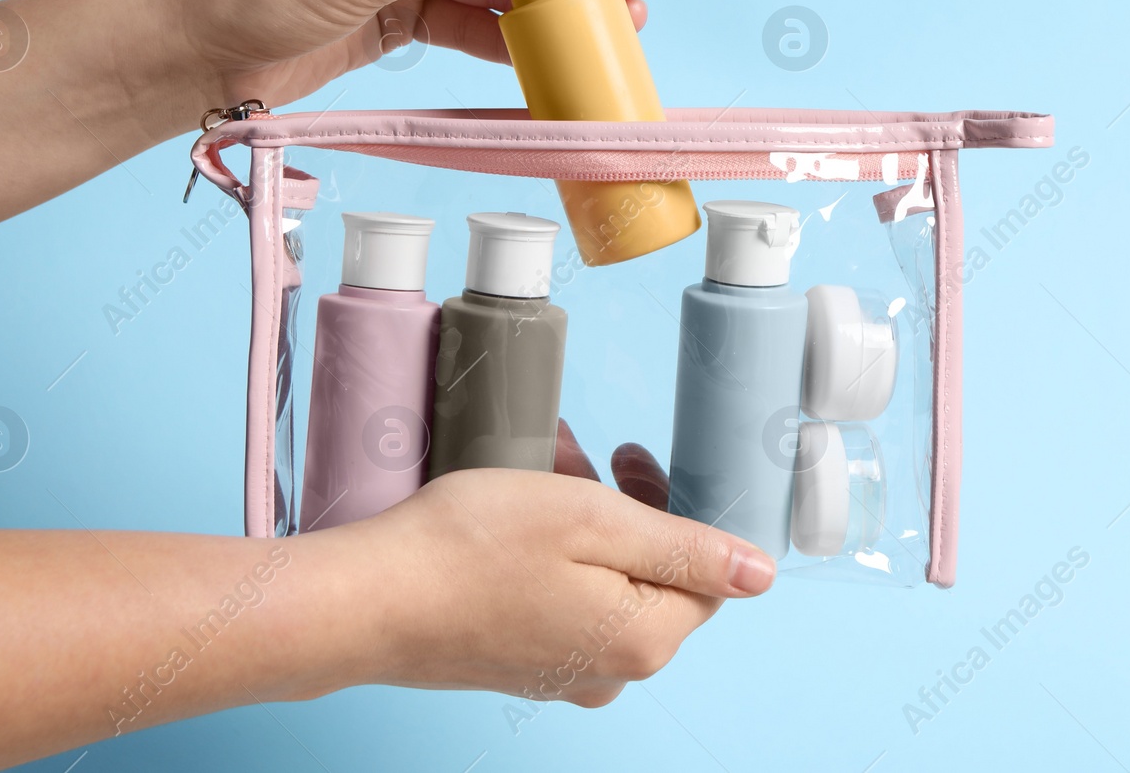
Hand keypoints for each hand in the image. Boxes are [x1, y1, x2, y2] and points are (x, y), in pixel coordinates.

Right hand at [300, 424, 773, 707]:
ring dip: (582, 521)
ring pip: (601, 583)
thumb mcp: (594, 522)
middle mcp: (610, 671)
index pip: (704, 574)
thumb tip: (760, 574)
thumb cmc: (473, 549)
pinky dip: (548, 552)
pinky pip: (559, 600)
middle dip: (624, 507)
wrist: (369, 600)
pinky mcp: (519, 664)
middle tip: (585, 457)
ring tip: (541, 470)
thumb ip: (685, 549)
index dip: (676, 505)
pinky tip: (514, 510)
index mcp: (644, 640)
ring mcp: (561, 672)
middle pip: (651, 578)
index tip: (632, 458)